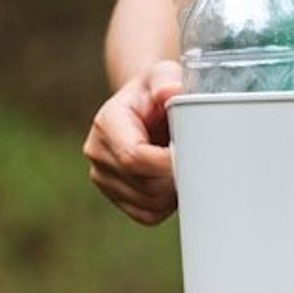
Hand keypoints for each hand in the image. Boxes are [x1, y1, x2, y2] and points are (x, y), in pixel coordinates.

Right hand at [83, 61, 181, 224]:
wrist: (146, 109)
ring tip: (182, 165)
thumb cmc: (157, 91)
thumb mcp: (163, 75)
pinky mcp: (117, 197)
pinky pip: (148, 215)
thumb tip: (169, 91)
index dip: (167, 163)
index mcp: (106, 123)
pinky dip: (167, 205)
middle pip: (145, 184)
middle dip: (176, 176)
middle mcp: (98, 152)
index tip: (192, 154)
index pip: (134, 156)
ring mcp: (103, 178)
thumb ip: (167, 80)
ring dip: (174, 192)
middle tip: (195, 158)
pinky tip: (174, 182)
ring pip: (149, 203)